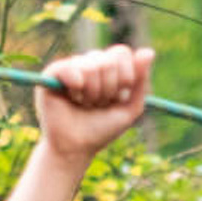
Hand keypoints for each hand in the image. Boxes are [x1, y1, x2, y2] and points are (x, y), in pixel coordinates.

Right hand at [36, 44, 154, 163]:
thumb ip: (141, 81)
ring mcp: (71, 67)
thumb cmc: (102, 130)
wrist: (76, 149)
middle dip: (108, 89)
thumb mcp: (130, 108)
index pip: (121, 53)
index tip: (117, 97)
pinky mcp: (52, 74)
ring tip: (84, 105)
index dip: (125, 76)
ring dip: (92, 92)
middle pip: (108, 60)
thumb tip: (148, 51)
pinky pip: (69, 67)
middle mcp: (89, 64)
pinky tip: (72, 97)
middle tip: (97, 105)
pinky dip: (75, 84)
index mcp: (108, 68)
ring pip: (91, 65)